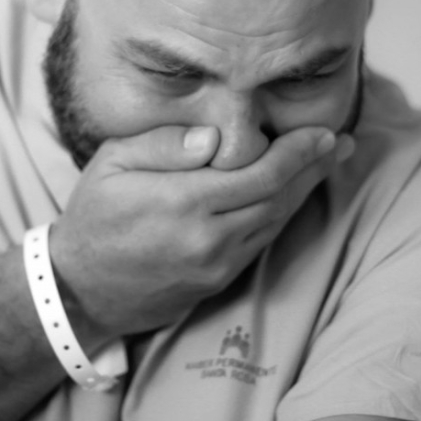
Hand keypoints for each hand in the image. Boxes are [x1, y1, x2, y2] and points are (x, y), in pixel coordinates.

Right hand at [49, 125, 353, 338]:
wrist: (81, 287)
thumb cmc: (93, 216)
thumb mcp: (111, 164)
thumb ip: (163, 146)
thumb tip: (214, 138)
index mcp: (184, 204)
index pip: (261, 175)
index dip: (299, 153)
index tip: (323, 132)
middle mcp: (209, 239)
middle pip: (279, 199)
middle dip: (313, 169)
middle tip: (339, 144)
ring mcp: (217, 265)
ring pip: (275, 223)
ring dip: (304, 192)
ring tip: (326, 164)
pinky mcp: (217, 281)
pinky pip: (260, 243)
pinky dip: (281, 216)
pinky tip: (291, 196)